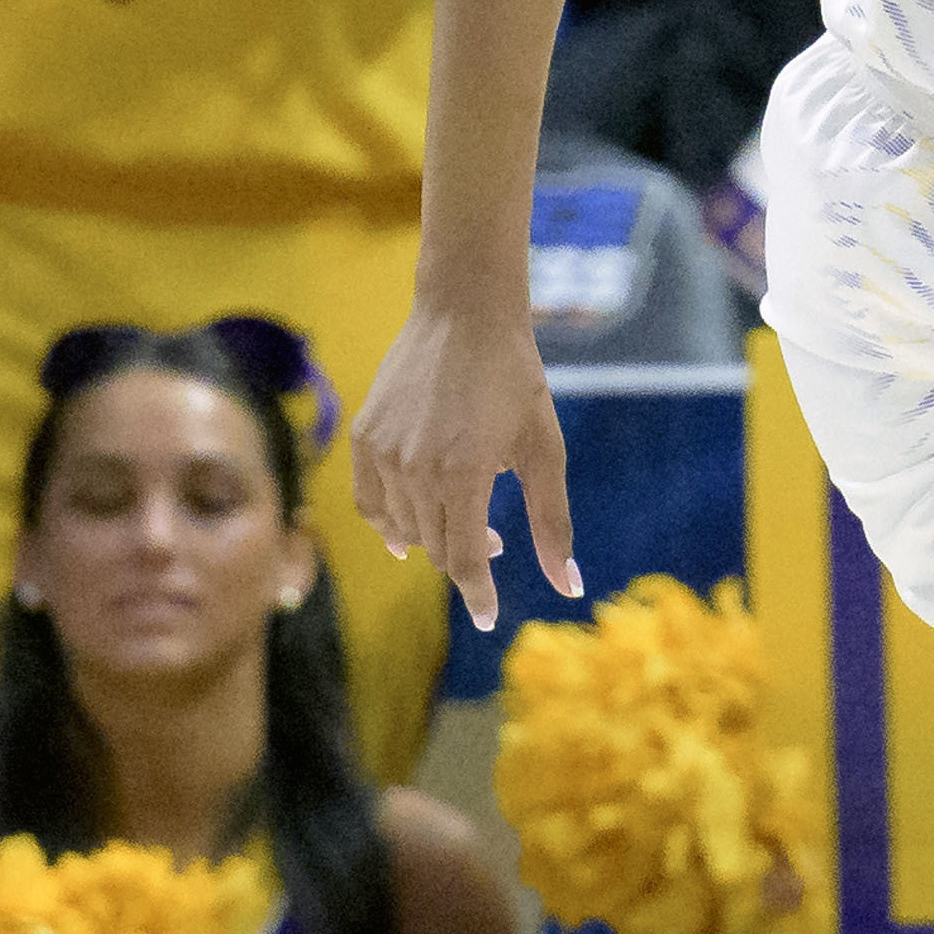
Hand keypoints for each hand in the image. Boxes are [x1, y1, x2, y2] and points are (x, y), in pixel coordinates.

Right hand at [353, 293, 576, 629]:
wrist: (463, 315)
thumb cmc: (515, 380)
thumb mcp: (545, 451)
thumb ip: (553, 523)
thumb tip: (569, 586)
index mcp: (464, 473)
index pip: (463, 560)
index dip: (478, 595)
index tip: (487, 618)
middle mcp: (415, 468)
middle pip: (436, 547)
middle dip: (466, 556)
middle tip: (494, 538)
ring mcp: (383, 453)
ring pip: (403, 528)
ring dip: (433, 538)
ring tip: (463, 520)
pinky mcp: (364, 437)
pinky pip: (370, 503)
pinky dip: (389, 522)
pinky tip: (407, 529)